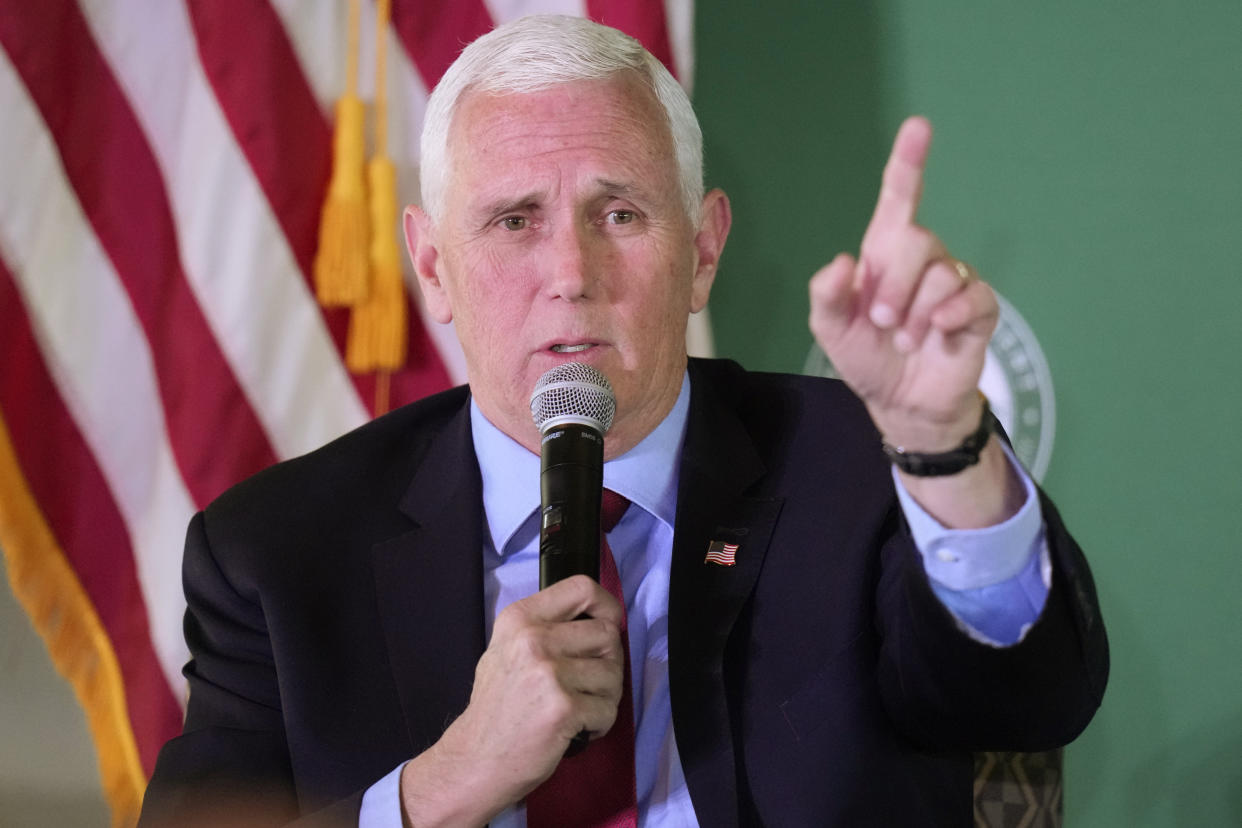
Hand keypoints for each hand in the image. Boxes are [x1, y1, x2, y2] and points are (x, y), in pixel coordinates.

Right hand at [399, 575, 625, 825]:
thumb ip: (546, 628)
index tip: (610, 625)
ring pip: (613, 673)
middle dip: (609, 662)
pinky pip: (608, 708)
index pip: (581, 588)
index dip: (607, 606)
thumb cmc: (498, 707)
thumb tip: (600, 619)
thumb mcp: (507, 649)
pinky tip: (577, 729)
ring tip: (580, 709)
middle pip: (607, 634)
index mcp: (520, 618)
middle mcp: (533, 639)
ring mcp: (549, 672)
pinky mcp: (564, 707)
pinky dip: (600, 723)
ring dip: (606, 697)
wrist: (476, 759)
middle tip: (590, 684)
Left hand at [809, 116, 997, 450]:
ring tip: (907, 341)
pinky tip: (937, 334)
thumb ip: (827, 295)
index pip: (899, 198)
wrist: (900, 403)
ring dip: (916, 316)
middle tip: (884, 323)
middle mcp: (921, 259)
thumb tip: (843, 262)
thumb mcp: (831, 330)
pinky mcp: (980, 309)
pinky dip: (949, 317)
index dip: (908, 162)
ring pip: (941, 274)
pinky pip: (973, 297)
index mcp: (884, 253)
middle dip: (894, 287)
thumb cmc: (867, 357)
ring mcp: (953, 282)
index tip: (919, 127)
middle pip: (917, 239)